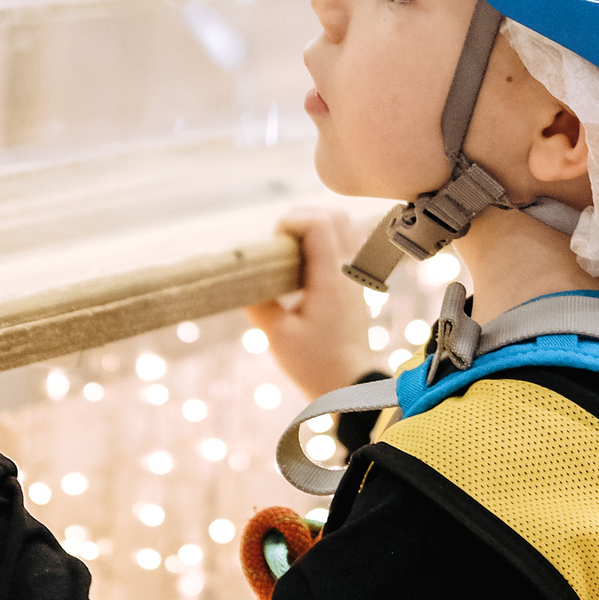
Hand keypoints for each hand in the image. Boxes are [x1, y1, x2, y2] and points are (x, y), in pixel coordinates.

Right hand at [243, 208, 376, 400]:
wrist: (349, 384)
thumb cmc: (313, 364)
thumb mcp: (277, 336)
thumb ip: (259, 303)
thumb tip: (240, 278)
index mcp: (330, 281)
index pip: (318, 225)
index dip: (290, 221)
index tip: (274, 244)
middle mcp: (349, 271)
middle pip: (336, 215)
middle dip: (302, 217)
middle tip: (281, 241)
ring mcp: (358, 275)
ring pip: (347, 225)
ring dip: (318, 225)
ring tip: (295, 247)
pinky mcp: (358, 282)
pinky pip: (352, 242)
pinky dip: (332, 237)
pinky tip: (312, 258)